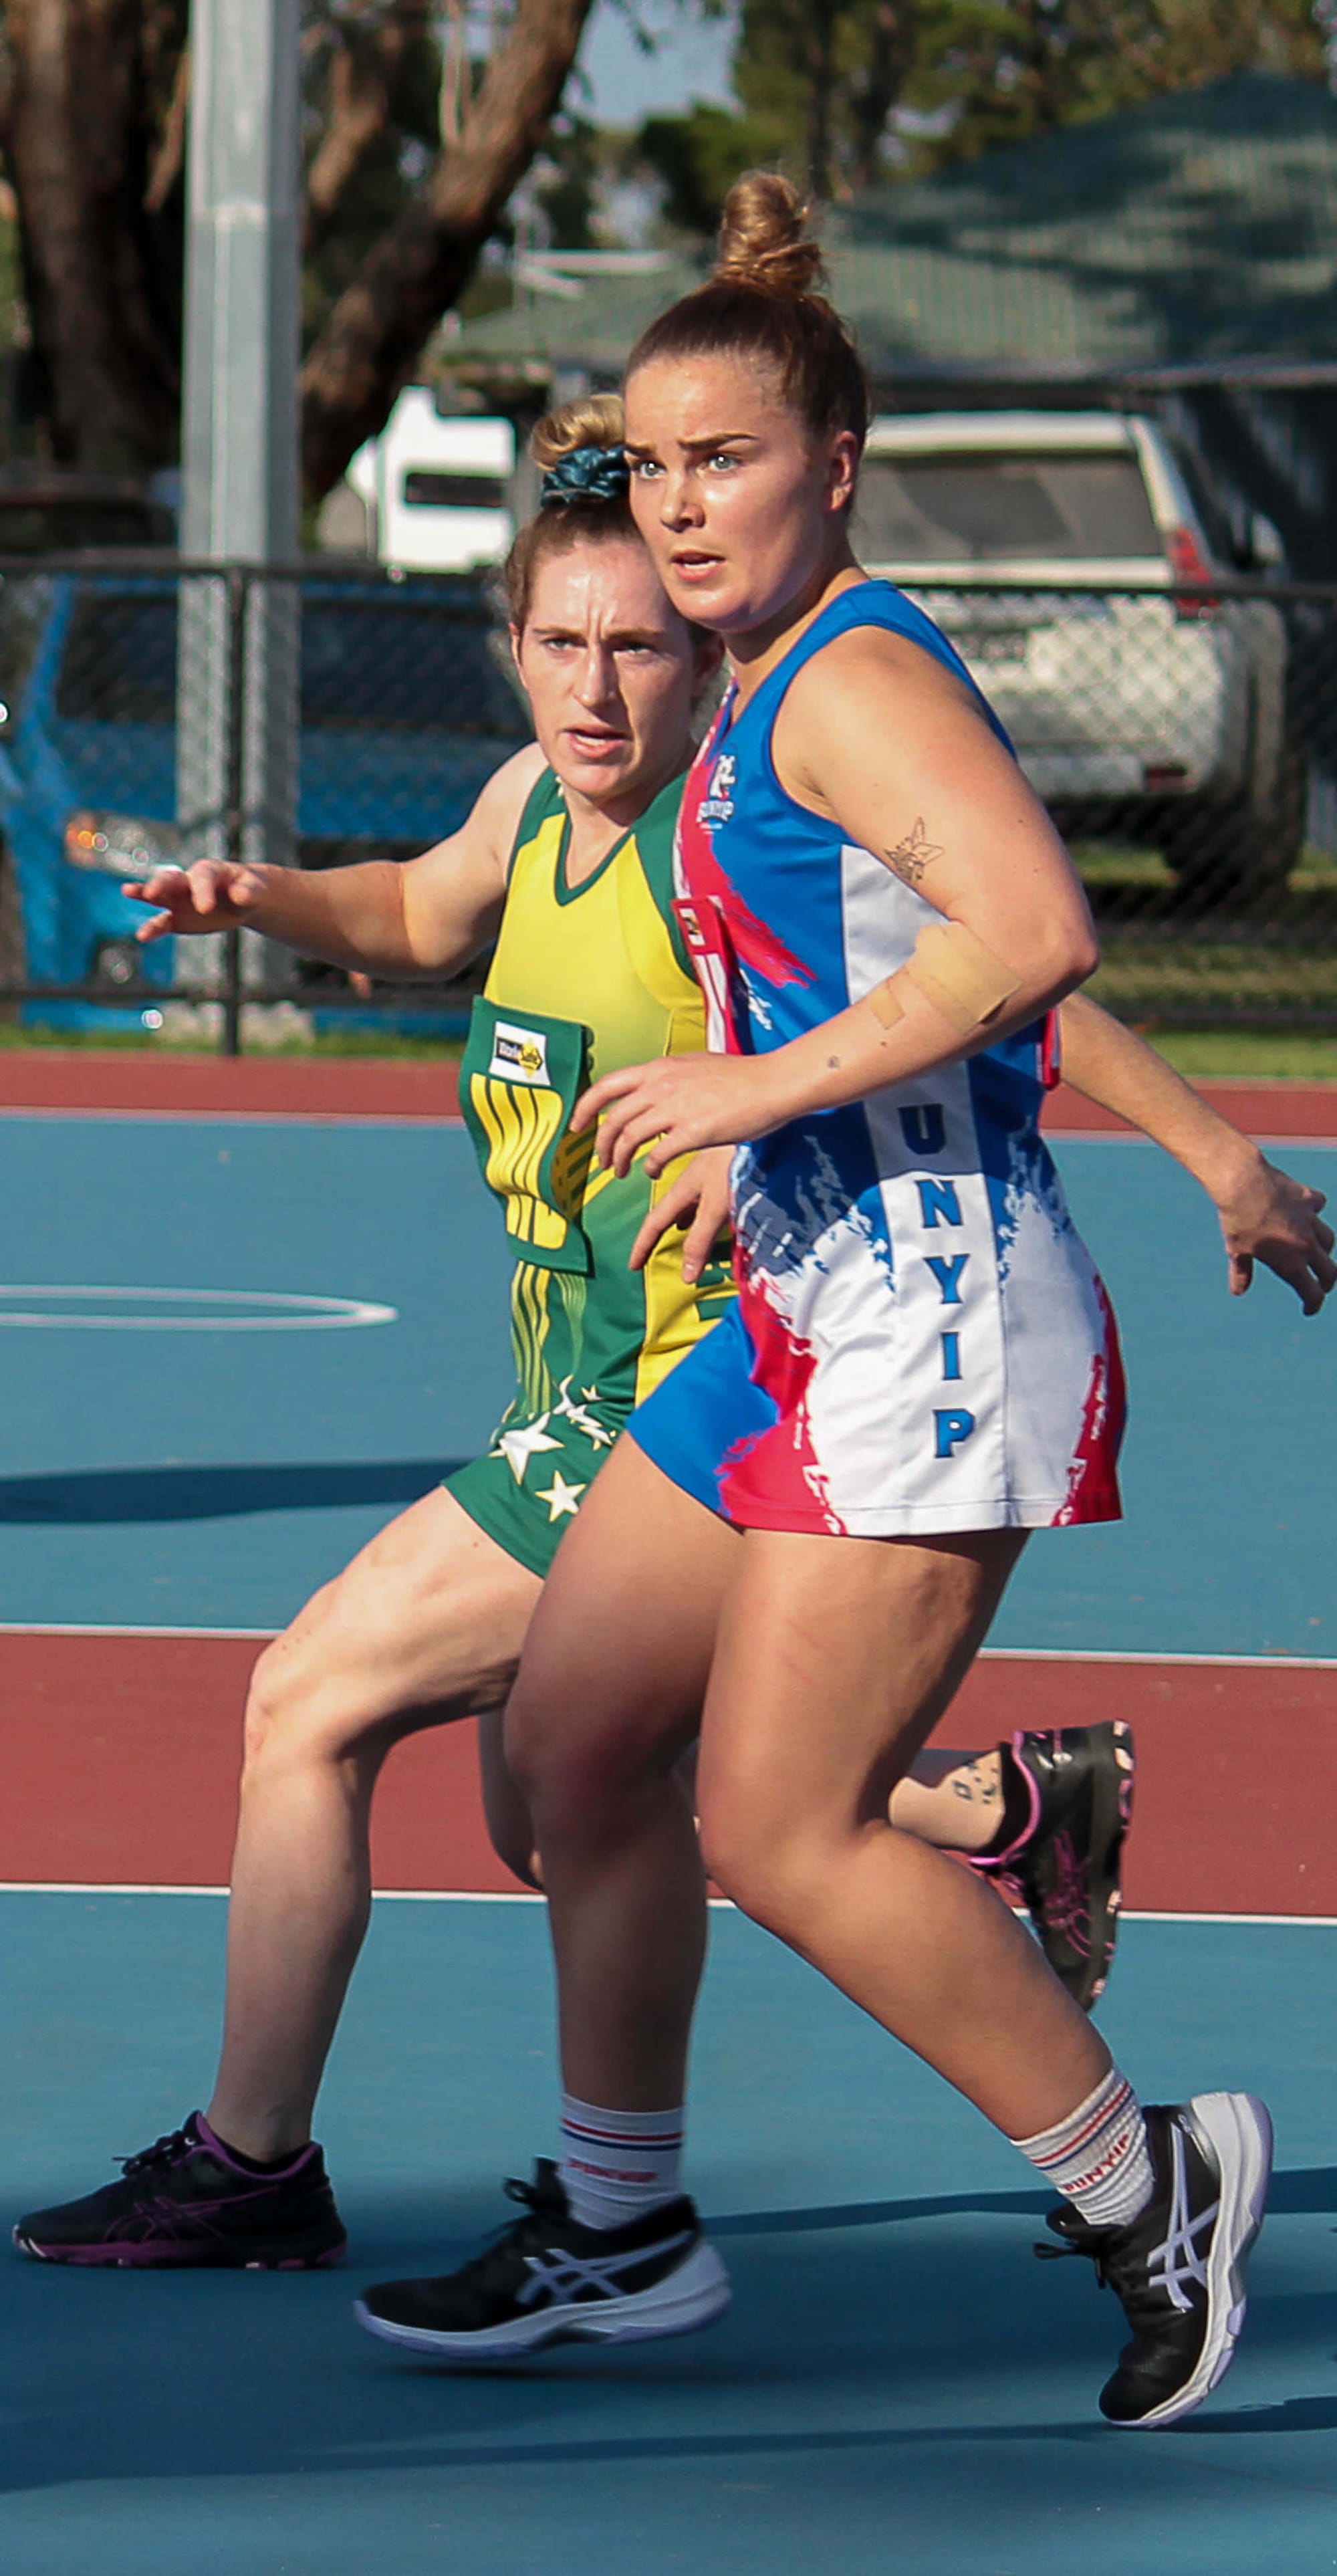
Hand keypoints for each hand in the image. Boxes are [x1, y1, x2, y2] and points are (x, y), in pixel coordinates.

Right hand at [124, 859, 264, 942]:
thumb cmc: (249, 888)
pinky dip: (153, 928)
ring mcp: (180, 899)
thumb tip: (240, 895)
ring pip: (159, 895)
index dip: (202, 891)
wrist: (244, 898)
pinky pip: (163, 923)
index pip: (202, 878)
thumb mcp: (254, 888)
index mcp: (209, 871)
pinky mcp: (177, 918)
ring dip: (143, 893)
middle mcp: (189, 882)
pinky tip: (142, 936)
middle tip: (151, 892)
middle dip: (161, 884)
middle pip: (172, 879)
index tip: (205, 908)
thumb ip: (248, 891)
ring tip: (127, 891)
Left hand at [574, 1052, 785, 1179]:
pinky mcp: (693, 1131)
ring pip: (629, 1138)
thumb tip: (654, 1092)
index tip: (577, 1126)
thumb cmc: (742, 1077)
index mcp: (660, 1068)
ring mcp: (676, 1108)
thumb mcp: (695, 1066)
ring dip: (620, 1159)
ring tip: (623, 1172)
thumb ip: (669, 1078)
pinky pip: (657, 1155)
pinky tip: (652, 1173)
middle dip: (602, 1144)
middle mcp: (662, 1085)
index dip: (585, 1108)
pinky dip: (649, 1167)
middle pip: (614, 1118)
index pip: (607, 1085)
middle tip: (603, 1162)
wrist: (773, 1082)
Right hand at [629, 1146, 732, 1280]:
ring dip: (678, 1216)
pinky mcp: (724, 1162)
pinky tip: (704, 1204)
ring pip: (685, 1198)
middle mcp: (691, 1178)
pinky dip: (698, 1202)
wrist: (756, 1114)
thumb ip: (701, 1239)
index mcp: (685, 1188)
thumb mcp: (717, 1205)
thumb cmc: (736, 1161)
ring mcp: (707, 1169)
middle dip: (656, 1232)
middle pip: (667, 1209)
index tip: (632, 1265)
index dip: (643, 1244)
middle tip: (648, 1250)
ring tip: (676, 1230)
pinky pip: (702, 1188)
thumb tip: (686, 1275)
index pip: (656, 1222)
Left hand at [1215, 1150, 1335, 1314]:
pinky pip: (1318, 1207)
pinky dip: (1314, 1211)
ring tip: (1316, 1252)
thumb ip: (1241, 1272)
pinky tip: (1306, 1211)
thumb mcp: (1236, 1251)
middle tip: (1321, 1286)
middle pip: (1329, 1271)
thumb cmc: (1237, 1221)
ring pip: (1329, 1240)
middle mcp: (1307, 1245)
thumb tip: (1238, 1291)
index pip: (1312, 1293)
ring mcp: (1311, 1221)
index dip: (1313, 1305)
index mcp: (1291, 1264)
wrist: (1244, 1184)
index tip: (1308, 1309)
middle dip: (1326, 1282)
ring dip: (1324, 1250)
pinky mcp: (1309, 1199)